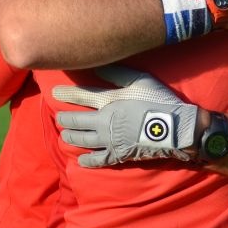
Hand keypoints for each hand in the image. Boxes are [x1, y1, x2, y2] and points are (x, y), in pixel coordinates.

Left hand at [53, 65, 198, 167]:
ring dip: (71, 137)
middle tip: (59, 118)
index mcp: (108, 102)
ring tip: (65, 136)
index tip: (54, 92)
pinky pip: (97, 160)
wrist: (173, 129)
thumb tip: (97, 67)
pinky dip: (87, 160)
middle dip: (66, 119)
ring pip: (83, 140)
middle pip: (77, 121)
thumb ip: (117, 74)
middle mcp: (103, 122)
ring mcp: (109, 141)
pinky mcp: (118, 155)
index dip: (67, 94)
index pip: (82, 96)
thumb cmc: (157, 101)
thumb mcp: (140, 80)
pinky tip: (80, 160)